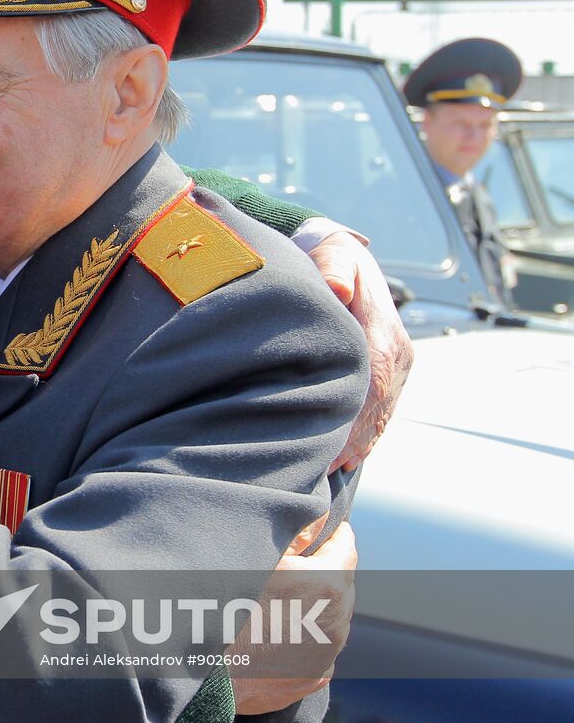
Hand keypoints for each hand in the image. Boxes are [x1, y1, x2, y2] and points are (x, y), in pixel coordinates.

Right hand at [231, 520, 356, 714]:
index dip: (331, 533)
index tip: (320, 529)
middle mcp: (336, 621)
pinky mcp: (312, 677)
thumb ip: (297, 533)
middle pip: (339, 583)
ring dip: (312, 605)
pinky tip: (274, 632)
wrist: (207, 674)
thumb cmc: (226, 606)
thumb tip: (321, 516)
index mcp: (328, 584)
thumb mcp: (258, 555)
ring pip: (328, 616)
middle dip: (321, 571)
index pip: (345, 547)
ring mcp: (327, 653)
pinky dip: (302, 636)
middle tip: (288, 564)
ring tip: (276, 600)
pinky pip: (316, 647)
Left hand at [307, 232, 413, 472]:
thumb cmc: (328, 257)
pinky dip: (365, 435)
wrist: (343, 258)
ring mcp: (396, 365)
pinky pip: (381, 410)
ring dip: (360, 442)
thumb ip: (333, 268)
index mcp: (384, 328)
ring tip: (330, 469)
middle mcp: (397, 351)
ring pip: (382, 412)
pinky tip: (344, 457)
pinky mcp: (389, 373)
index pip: (375, 378)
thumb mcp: (330, 253)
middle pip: (380, 404)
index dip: (356, 413)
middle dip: (355, 438)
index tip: (331, 441)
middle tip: (324, 467)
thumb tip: (338, 290)